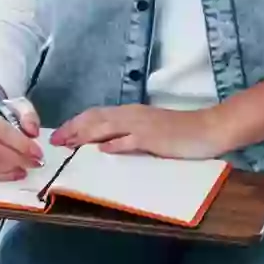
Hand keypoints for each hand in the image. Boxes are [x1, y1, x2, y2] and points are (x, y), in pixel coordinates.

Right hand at [0, 90, 44, 179]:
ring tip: (25, 168)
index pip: (0, 130)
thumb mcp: (16, 107)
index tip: (38, 153)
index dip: (21, 144)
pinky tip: (15, 173)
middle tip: (35, 163)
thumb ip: (28, 116)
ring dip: (9, 169)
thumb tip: (33, 132)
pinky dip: (1, 176)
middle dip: (17, 159)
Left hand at [53, 103, 234, 158]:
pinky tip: (103, 150)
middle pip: (96, 119)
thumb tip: (104, 144)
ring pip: (108, 127)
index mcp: (130, 113)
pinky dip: (116, 145)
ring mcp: (142, 126)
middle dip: (73, 129)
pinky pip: (131, 140)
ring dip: (87, 136)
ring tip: (70, 145)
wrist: (208, 128)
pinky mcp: (154, 139)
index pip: (96, 114)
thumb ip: (128, 134)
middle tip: (56, 141)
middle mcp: (132, 115)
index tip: (59, 134)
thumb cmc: (180, 132)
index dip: (76, 124)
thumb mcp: (149, 130)